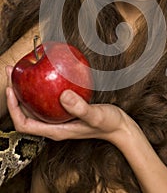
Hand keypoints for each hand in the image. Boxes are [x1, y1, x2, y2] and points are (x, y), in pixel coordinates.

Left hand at [6, 67, 131, 142]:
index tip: (10, 88)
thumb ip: (81, 108)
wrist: (119, 128)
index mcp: (55, 130)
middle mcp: (53, 125)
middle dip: (14, 94)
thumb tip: (63, 96)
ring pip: (34, 105)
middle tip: (12, 71)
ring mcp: (58, 119)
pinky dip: (40, 88)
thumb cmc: (108, 124)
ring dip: (25, 89)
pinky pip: (46, 100)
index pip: (23, 124)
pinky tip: (45, 75)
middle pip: (25, 112)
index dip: (13, 107)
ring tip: (21, 71)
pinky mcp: (65, 111)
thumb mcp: (96, 116)